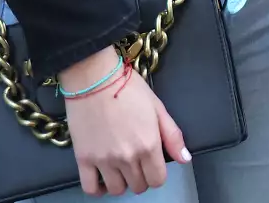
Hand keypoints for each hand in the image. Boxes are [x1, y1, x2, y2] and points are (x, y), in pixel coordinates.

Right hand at [60, 47, 187, 195]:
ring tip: (119, 168)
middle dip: (140, 177)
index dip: (157, 174)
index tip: (152, 164)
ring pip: (116, 190)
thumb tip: (185, 159)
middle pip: (138, 186)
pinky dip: (97, 189)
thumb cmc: (127, 88)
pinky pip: (90, 188)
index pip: (157, 180)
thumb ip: (172, 136)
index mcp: (148, 145)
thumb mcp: (157, 107)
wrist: (94, 77)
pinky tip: (101, 178)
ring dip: (121, 182)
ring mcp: (104, 160)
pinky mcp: (83, 159)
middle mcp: (127, 157)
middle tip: (136, 162)